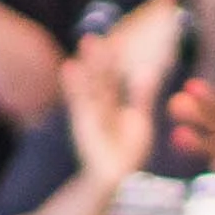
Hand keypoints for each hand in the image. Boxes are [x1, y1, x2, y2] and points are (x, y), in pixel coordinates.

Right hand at [63, 33, 161, 185]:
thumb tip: (147, 71)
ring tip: (84, 43)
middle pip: (99, 78)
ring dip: (88, 64)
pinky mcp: (83, 123)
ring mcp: (90, 114)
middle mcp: (99, 107)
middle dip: (97, 58)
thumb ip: (141, 96)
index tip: (113, 41)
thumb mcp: (138, 119)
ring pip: (91, 84)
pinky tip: (68, 68)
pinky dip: (73, 85)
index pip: (111, 79)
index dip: (112, 61)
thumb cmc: (126, 151)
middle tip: (92, 37)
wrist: (115, 177)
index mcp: (111, 105)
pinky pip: (79, 101)